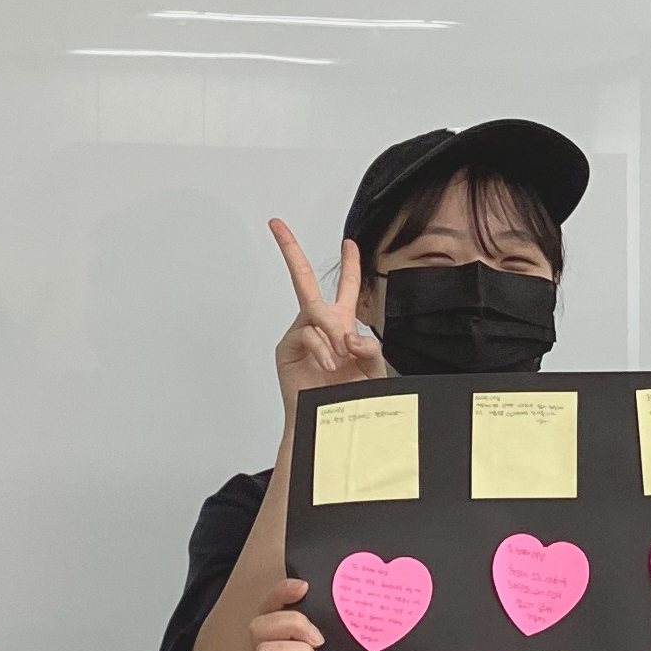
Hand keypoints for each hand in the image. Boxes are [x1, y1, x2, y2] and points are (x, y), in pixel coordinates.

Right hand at [271, 217, 386, 410]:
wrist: (329, 425)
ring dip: (332, 333)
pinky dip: (321, 347)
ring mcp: (300, 334)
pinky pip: (306, 333)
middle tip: (277, 225)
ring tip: (339, 360)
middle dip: (290, 250)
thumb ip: (371, 351)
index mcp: (342, 325)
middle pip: (304, 280)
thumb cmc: (350, 398)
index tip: (349, 243)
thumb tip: (353, 335)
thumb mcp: (374, 372)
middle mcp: (318, 324)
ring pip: (315, 311)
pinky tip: (328, 364)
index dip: (350, 266)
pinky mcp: (287, 348)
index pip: (347, 289)